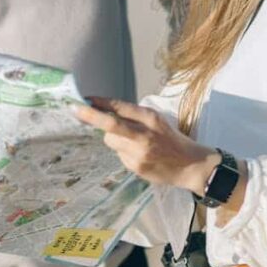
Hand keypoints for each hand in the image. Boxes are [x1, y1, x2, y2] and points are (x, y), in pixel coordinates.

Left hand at [74, 97, 219, 193]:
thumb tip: (104, 111)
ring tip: (132, 142)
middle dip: (90, 116)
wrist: (191, 166)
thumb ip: (133, 116)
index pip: (121, 108)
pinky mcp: (136, 167)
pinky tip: (140, 155)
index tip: (84, 98)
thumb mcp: (157, 121)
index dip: (101, 103)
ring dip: (113, 138)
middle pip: (110, 125)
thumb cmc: (172, 139)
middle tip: (74, 109)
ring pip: (111, 141)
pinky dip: (124, 152)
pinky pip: (119, 155)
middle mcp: (144, 135)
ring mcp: (139, 153)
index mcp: (151, 119)